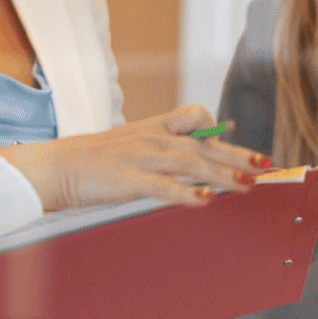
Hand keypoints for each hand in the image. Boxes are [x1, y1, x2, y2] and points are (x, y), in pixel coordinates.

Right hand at [0, 105, 271, 211]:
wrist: (53, 167)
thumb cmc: (87, 162)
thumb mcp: (125, 146)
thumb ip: (153, 148)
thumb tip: (178, 162)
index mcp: (151, 128)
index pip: (193, 116)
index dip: (216, 130)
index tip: (235, 142)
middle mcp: (152, 138)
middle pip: (204, 144)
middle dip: (236, 155)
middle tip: (264, 164)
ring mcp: (141, 157)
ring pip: (191, 163)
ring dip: (223, 174)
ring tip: (248, 184)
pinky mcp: (129, 178)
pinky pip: (164, 186)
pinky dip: (187, 194)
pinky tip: (206, 202)